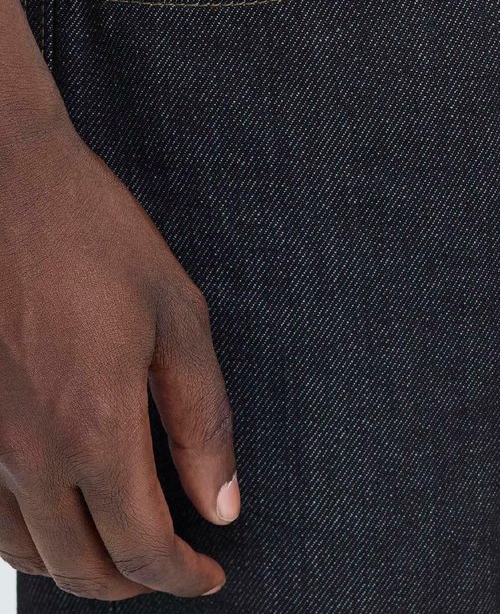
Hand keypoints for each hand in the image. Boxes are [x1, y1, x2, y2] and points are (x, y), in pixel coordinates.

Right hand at [0, 113, 237, 600]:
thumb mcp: (175, 315)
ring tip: (118, 547)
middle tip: (170, 568)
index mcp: (94, 426)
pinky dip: (25, 534)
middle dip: (132, 584)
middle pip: (78, 567)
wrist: (6, 181)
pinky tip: (54, 508)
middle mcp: (27, 451)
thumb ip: (202, 418)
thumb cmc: (92, 234)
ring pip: (23, 551)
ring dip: (75, 565)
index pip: (142, 547)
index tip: (209, 575)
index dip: (182, 576)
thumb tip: (222, 502)